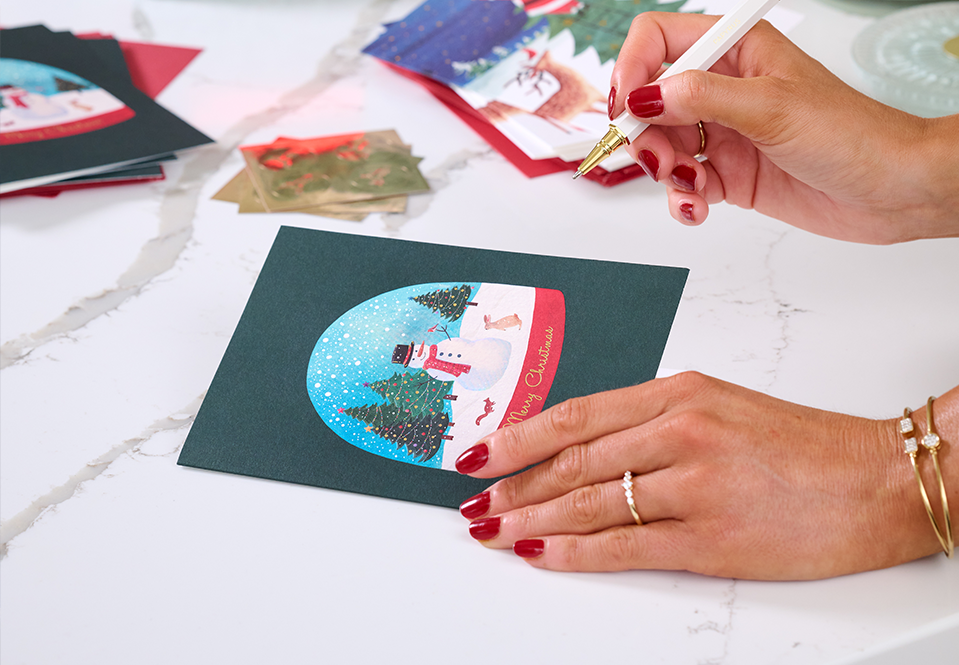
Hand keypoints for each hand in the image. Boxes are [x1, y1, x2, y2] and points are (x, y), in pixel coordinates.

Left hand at [455, 372, 956, 579]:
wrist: (876, 480)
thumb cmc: (801, 445)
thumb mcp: (719, 407)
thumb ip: (653, 422)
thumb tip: (586, 446)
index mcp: (678, 392)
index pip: (576, 415)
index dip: (517, 436)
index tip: (478, 452)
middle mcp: (680, 431)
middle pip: (572, 459)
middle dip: (514, 482)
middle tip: (475, 499)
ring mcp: (694, 484)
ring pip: (588, 500)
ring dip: (531, 517)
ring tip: (495, 528)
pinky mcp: (711, 538)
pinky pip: (623, 546)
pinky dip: (573, 552)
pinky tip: (541, 554)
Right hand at [608, 13, 958, 243]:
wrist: (890, 190)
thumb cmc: (853, 134)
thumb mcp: (771, 107)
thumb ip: (702, 98)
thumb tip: (645, 96)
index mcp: (737, 51)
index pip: (660, 41)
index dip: (634, 69)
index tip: (628, 107)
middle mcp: (724, 89)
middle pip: (651, 102)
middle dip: (646, 135)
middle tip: (658, 159)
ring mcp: (724, 133)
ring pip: (662, 147)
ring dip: (666, 173)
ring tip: (692, 187)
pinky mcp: (728, 173)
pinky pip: (684, 185)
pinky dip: (683, 199)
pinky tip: (699, 206)